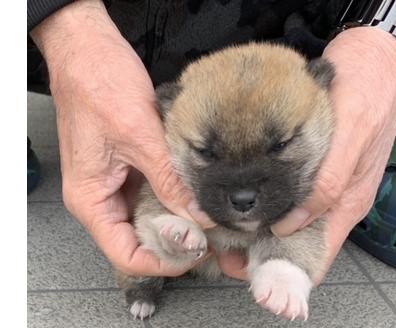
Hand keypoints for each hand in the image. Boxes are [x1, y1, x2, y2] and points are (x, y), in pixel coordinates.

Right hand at [30, 0, 213, 276]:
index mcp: (92, 199)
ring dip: (180, 225)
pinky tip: (201, 200)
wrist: (90, 50)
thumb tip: (198, 214)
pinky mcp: (132, 167)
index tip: (195, 255)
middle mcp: (103, 197)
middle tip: (215, 243)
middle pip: (139, 241)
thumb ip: (169, 180)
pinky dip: (177, 201)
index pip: (125, 254)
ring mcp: (118, 183)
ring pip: (150, 220)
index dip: (161, 263)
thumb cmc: (98, 85)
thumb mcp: (139, 137)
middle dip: (176, 247)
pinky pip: (155, 195)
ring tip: (214, 226)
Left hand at [218, 27, 395, 282]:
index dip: (282, 269)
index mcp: (349, 201)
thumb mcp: (351, 139)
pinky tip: (242, 194)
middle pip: (298, 240)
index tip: (246, 271)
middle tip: (224, 247)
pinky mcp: (314, 163)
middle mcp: (336, 198)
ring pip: (290, 218)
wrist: (375, 58)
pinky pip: (288, 192)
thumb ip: (327, 184)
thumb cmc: (367, 93)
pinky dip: (265, 199)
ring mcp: (325, 181)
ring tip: (226, 225)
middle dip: (262, 249)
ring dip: (260, 226)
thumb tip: (291, 224)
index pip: (316, 254)